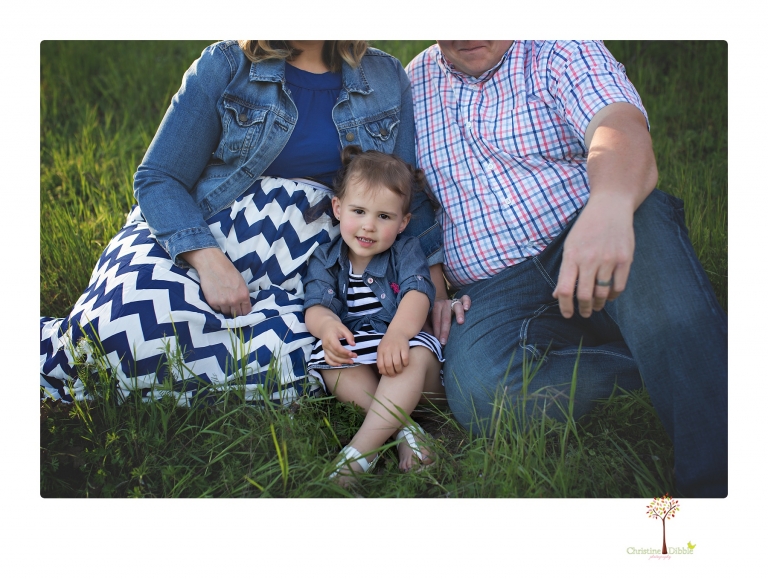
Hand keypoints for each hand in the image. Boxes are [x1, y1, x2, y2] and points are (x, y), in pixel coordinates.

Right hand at [182, 247, 251, 316]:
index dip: (244, 311)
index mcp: (244, 295)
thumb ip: (243, 296)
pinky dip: (217, 306)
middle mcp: (234, 301)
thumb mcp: (241, 283)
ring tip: (223, 299)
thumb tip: (243, 305)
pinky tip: (217, 297)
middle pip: (236, 314)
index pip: (246, 311)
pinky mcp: (213, 302)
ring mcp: (223, 302)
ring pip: (226, 313)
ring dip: (226, 309)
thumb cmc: (228, 271)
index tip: (241, 310)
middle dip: (235, 311)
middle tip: (232, 306)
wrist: (212, 264)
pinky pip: (217, 309)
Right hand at [320, 321, 356, 365]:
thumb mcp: (343, 328)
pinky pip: (327, 360)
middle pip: (335, 354)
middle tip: (355, 357)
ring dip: (342, 361)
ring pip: (332, 358)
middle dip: (346, 358)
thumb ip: (349, 335)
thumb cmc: (335, 326)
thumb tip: (353, 345)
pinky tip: (340, 364)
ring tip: (350, 361)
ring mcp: (324, 349)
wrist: (324, 326)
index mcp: (330, 338)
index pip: (337, 348)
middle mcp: (326, 345)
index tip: (353, 354)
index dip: (345, 352)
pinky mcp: (325, 351)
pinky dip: (333, 363)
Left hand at [377, 329, 410, 375]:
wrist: (398, 330)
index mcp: (381, 350)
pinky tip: (405, 364)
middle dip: (392, 373)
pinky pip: (405, 359)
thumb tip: (380, 372)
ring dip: (399, 370)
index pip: (381, 365)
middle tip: (394, 374)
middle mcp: (388, 349)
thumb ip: (380, 359)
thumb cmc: (388, 342)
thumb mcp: (381, 349)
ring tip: (400, 371)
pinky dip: (405, 364)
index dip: (384, 372)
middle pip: (389, 366)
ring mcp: (396, 348)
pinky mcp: (404, 347)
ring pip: (397, 364)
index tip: (388, 375)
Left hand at [428, 295, 470, 344]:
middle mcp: (444, 303)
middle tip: (444, 342)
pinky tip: (467, 308)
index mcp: (435, 308)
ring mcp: (453, 301)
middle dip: (445, 330)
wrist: (443, 305)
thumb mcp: (428, 321)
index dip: (437, 331)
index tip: (438, 342)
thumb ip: (427, 327)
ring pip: (456, 306)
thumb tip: (429, 336)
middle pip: (445, 317)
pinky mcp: (462, 300)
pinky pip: (465, 298)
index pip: (436, 320)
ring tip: (460, 322)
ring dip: (459, 314)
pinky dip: (466, 302)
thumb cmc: (436, 317)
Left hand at [552, 196, 633, 317]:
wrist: (610, 206)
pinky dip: (613, 296)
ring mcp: (608, 259)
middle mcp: (589, 259)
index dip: (564, 306)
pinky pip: (619, 286)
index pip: (564, 289)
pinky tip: (608, 296)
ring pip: (602, 293)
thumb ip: (565, 270)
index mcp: (572, 256)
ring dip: (598, 304)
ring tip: (595, 307)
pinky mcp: (625, 259)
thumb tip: (557, 294)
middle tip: (584, 313)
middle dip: (583, 309)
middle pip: (584, 295)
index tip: (567, 314)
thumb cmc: (586, 228)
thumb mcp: (570, 246)